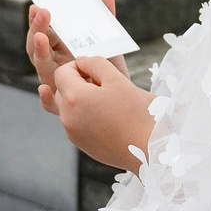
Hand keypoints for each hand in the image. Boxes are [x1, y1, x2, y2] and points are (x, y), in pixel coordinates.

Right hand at [27, 1, 128, 101]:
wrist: (125, 99)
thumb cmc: (110, 70)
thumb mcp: (108, 43)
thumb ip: (105, 21)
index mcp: (59, 50)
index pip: (42, 33)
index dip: (38, 20)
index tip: (38, 6)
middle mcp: (54, 66)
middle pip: (38, 48)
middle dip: (38, 29)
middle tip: (42, 13)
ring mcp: (57, 85)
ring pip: (42, 69)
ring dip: (39, 52)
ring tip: (41, 36)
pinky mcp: (65, 105)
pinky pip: (50, 104)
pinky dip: (45, 98)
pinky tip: (44, 89)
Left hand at [42, 47, 152, 172]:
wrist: (149, 149)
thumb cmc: (136, 113)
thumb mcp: (117, 79)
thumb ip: (95, 63)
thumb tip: (81, 61)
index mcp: (74, 98)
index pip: (61, 72)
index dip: (78, 66)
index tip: (97, 71)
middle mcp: (67, 117)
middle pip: (61, 90)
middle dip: (77, 83)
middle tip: (103, 85)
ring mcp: (72, 133)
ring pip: (68, 107)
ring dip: (81, 100)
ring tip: (107, 102)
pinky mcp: (81, 144)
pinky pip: (75, 123)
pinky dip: (85, 116)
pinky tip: (108, 117)